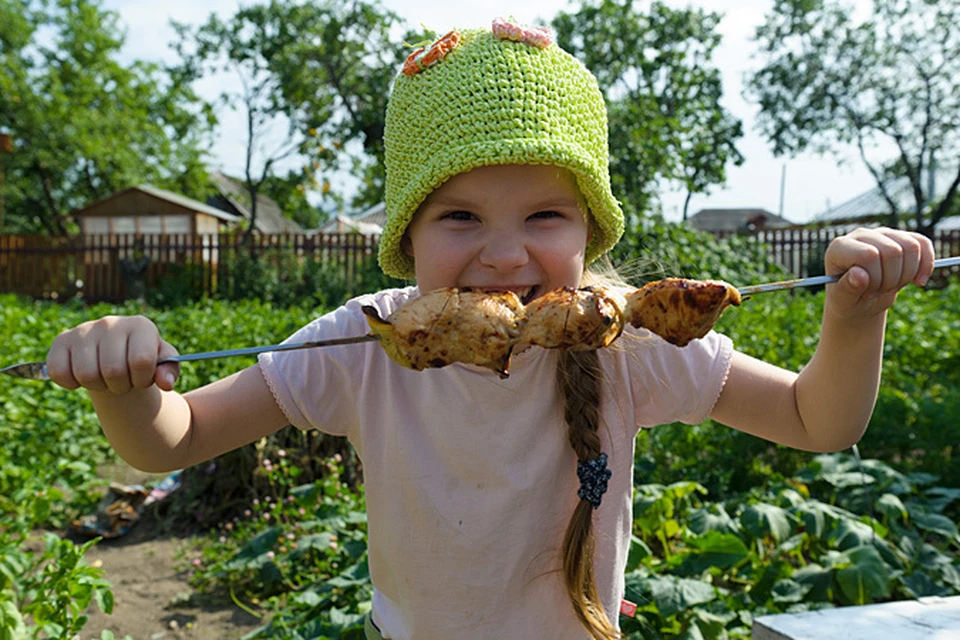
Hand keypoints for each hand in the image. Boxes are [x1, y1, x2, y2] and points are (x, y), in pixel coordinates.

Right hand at [46, 316, 179, 392]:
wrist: (117, 356)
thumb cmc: (143, 360)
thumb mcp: (163, 364)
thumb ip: (169, 371)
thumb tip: (166, 383)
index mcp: (140, 325)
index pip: (141, 361)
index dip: (142, 379)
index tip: (142, 378)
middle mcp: (111, 322)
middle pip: (113, 371)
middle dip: (121, 386)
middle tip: (123, 381)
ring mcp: (84, 330)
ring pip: (86, 374)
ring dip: (98, 386)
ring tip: (105, 378)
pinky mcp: (61, 341)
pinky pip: (58, 372)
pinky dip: (71, 383)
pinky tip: (83, 376)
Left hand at [823, 227, 934, 319]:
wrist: (861, 300)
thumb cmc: (849, 300)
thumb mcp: (844, 301)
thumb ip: (847, 289)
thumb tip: (859, 274)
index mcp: (840, 247)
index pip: (869, 255)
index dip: (875, 278)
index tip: (867, 292)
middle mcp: (860, 235)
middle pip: (893, 251)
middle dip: (891, 279)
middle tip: (878, 291)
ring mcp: (882, 233)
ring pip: (912, 247)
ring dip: (907, 274)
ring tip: (890, 285)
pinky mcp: (900, 237)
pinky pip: (923, 244)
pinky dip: (926, 265)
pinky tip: (918, 281)